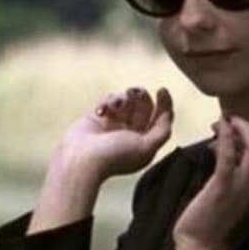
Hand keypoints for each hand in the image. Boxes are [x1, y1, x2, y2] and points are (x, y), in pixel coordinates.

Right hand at [53, 86, 174, 180]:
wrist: (81, 160)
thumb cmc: (114, 156)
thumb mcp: (147, 146)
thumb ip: (162, 130)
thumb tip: (168, 111)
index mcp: (144, 143)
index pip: (159, 119)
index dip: (165, 103)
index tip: (162, 90)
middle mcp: (129, 134)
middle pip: (144, 106)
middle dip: (141, 96)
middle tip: (134, 93)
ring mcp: (113, 125)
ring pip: (126, 100)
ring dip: (122, 98)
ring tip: (115, 105)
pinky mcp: (97, 117)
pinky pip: (108, 100)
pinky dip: (107, 101)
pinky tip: (101, 110)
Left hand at [171, 114, 248, 249]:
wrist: (200, 246)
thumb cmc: (210, 221)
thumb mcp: (227, 194)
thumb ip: (231, 174)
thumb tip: (225, 151)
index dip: (246, 137)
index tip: (227, 132)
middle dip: (246, 128)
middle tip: (227, 120)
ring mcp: (243, 186)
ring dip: (239, 128)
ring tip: (221, 121)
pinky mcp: (223, 186)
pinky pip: (229, 155)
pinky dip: (227, 136)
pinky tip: (221, 126)